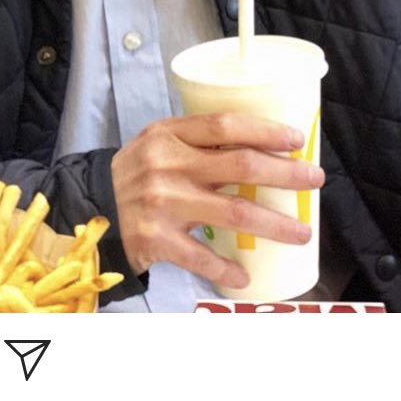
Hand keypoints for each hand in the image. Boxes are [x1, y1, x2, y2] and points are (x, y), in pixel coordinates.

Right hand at [111, 113, 324, 289]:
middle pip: (241, 165)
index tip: (297, 139)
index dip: (266, 130)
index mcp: (167, 135)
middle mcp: (166, 165)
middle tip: (314, 179)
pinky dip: (226, 268)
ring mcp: (162, 203)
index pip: (225, 125)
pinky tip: (245, 275)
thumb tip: (261, 149)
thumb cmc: (134, 176)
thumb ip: (198, 144)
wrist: (86, 210)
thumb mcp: (157, 146)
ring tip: (302, 232)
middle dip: (285, 172)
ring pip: (234, 212)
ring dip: (274, 224)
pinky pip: (202, 257)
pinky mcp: (156, 240)